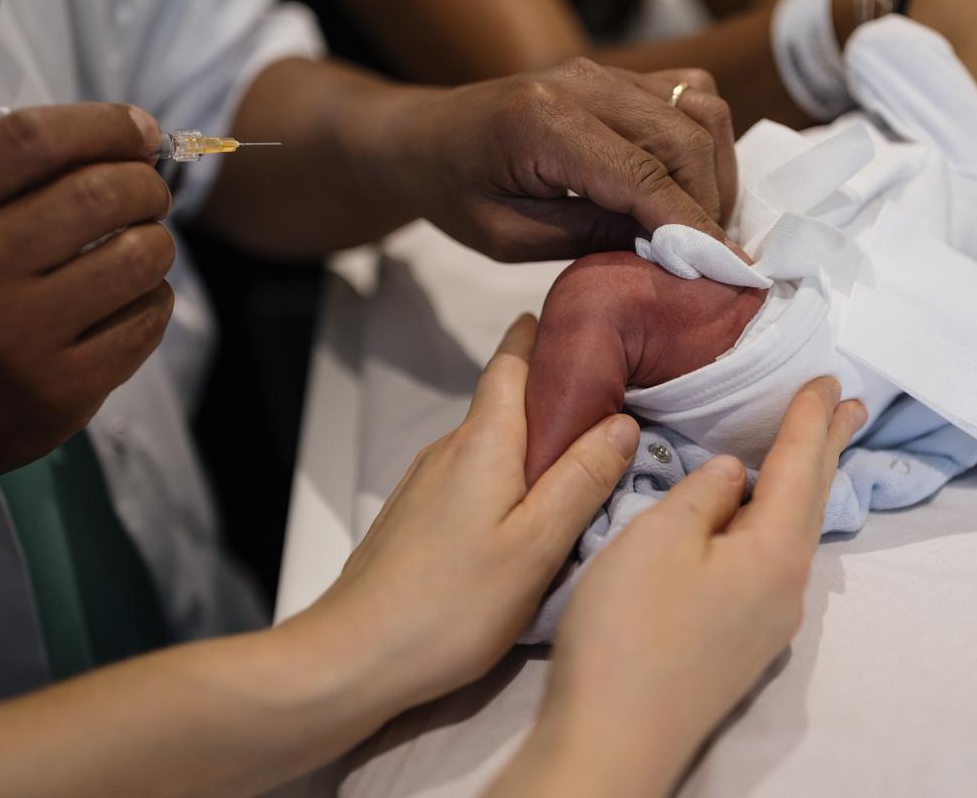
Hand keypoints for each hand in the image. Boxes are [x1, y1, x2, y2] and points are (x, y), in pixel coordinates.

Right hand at [0, 104, 171, 532]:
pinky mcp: (63, 390)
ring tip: (140, 245)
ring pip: (139, 257)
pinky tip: (129, 298)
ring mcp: (19, 337)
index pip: (34, 139)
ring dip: (157, 240)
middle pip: (102, 193)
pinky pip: (146, 320)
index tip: (138, 129)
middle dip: (145, 184)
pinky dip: (153, 298)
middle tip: (148, 194)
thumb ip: (7, 176)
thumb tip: (129, 135)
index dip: (103, 125)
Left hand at [291, 314, 640, 718]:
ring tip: (579, 456)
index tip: (577, 320)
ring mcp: (424, 484)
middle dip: (550, 390)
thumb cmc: (452, 604)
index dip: (541, 335)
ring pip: (487, 443)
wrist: (353, 656)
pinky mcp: (413, 519)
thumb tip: (622, 420)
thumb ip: (581, 480)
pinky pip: (469, 476)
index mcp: (483, 442)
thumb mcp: (537, 546)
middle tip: (608, 394)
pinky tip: (524, 509)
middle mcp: (449, 450)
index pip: (511, 362)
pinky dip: (504, 474)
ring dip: (529, 439)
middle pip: (503, 400)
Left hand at [391, 58, 737, 261]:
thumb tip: (672, 251)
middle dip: (710, 202)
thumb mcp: (510, 238)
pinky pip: (686, 94)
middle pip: (685, 136)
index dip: (693, 225)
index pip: (644, 175)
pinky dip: (703, 140)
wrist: (424, 137)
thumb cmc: (454, 194)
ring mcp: (604, 70)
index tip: (728, 268)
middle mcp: (583, 82)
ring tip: (700, 223)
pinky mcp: (617, 73)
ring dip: (715, 169)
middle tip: (709, 258)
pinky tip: (687, 185)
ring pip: (699, 107)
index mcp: (543, 122)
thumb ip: (591, 238)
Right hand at [488, 379, 865, 797]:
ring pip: (791, 535)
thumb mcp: (658, 538)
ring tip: (811, 452)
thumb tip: (732, 474)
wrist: (613, 742)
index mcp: (775, 551)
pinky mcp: (738, 647)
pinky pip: (769, 564)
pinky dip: (774, 523)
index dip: (810, 419)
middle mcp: (786, 589)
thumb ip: (701, 495)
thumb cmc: (630, 630)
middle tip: (850, 406)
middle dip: (827, 449)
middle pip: (810, 501)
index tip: (827, 379)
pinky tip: (761, 523)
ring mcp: (765, 625)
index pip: (800, 466)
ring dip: (802, 486)